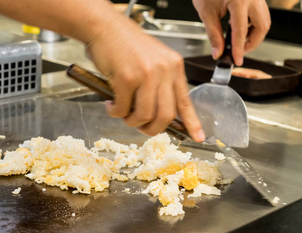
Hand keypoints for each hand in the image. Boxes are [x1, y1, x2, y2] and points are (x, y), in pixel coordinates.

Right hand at [86, 15, 204, 140]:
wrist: (104, 27)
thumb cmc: (124, 44)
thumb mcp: (153, 61)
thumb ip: (160, 83)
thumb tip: (157, 113)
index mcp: (174, 66)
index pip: (186, 100)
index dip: (192, 122)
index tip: (197, 137)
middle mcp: (164, 70)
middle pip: (166, 115)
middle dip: (152, 129)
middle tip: (141, 128)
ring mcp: (146, 74)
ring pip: (144, 115)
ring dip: (131, 122)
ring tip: (122, 114)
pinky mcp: (126, 78)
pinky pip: (123, 109)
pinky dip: (115, 112)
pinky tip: (110, 105)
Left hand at [192, 0, 270, 65]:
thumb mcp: (206, 12)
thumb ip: (213, 34)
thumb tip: (218, 52)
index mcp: (239, 0)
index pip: (241, 31)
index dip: (239, 49)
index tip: (236, 60)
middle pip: (262, 26)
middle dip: (252, 42)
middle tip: (239, 51)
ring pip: (264, 20)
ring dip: (253, 34)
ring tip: (238, 41)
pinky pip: (260, 14)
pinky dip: (252, 25)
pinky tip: (239, 29)